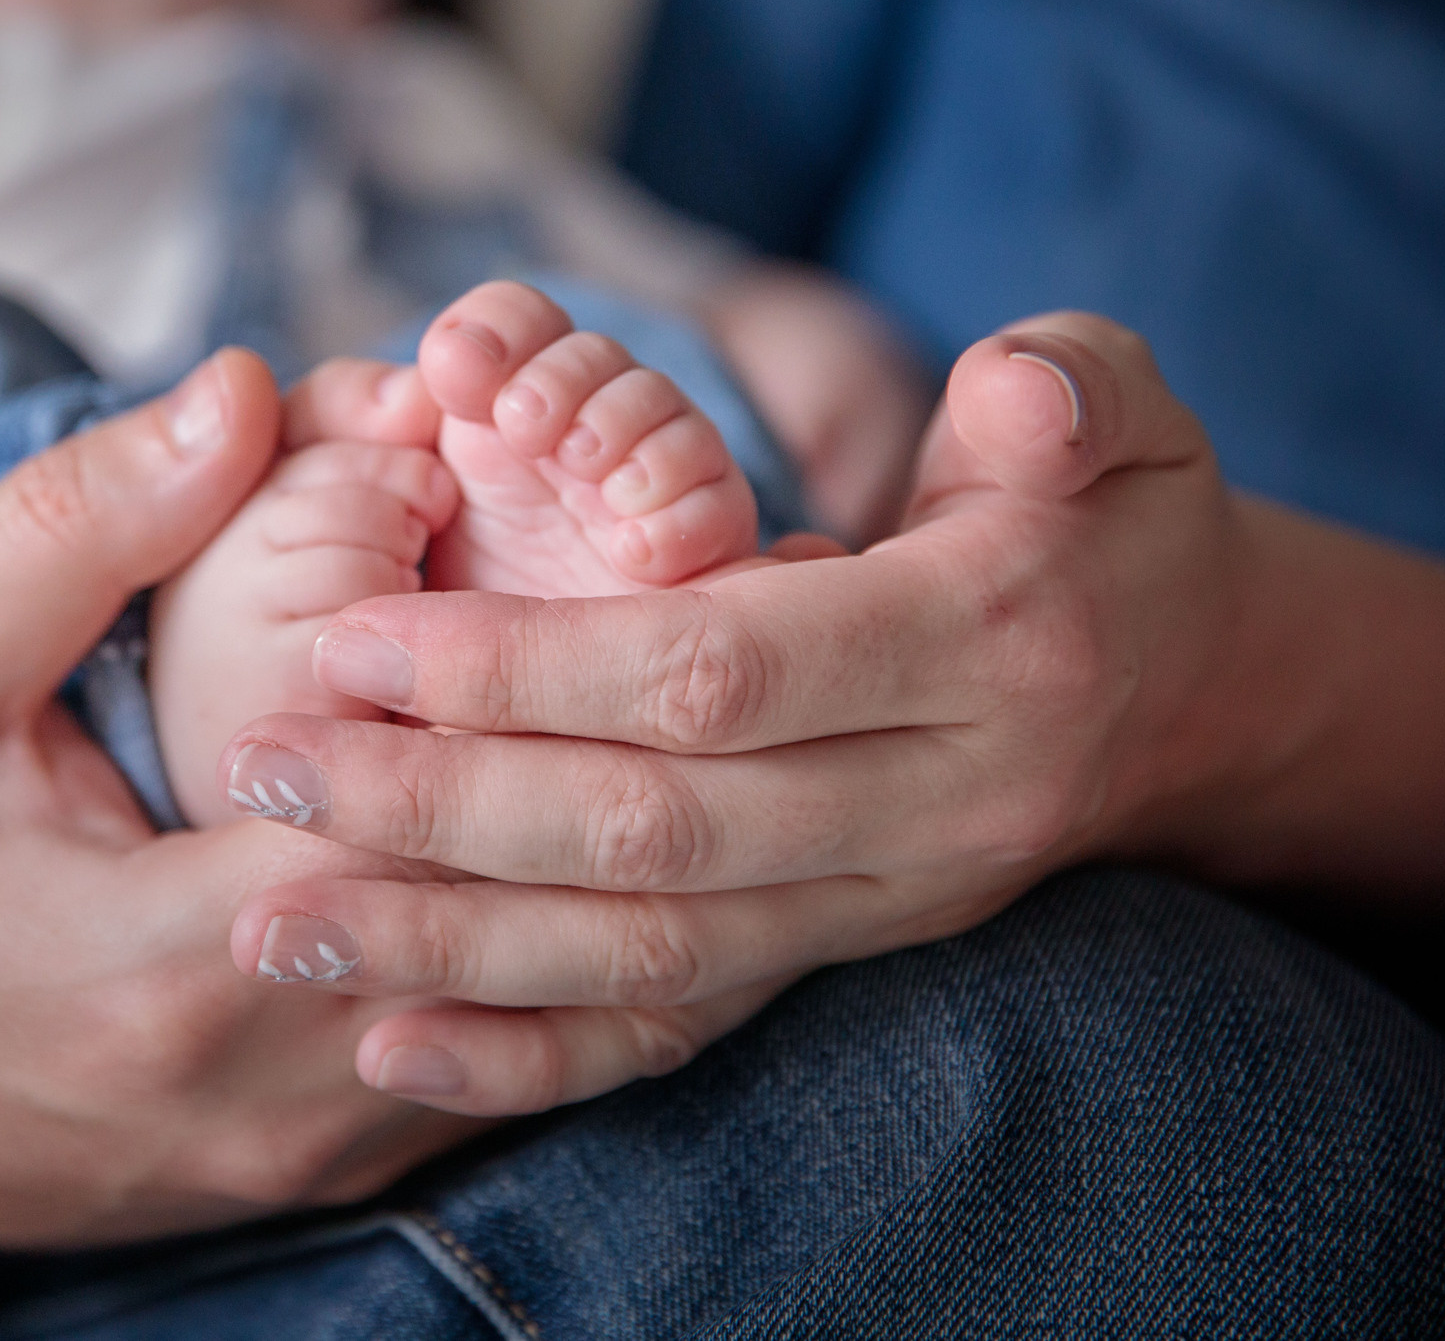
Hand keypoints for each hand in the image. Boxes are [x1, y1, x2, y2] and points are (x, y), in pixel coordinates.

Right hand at [0, 351, 482, 1241]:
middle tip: (554, 635)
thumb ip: (75, 523)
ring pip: (526, 1004)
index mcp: (161, 962)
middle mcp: (260, 1090)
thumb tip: (241, 393)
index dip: (468, 688)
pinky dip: (521, 946)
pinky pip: (497, 1064)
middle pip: (498, 916)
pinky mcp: (328, 1168)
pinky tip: (513, 834)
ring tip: (550, 722)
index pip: (411, 821)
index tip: (470, 570)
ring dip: (547, 857)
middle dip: (533, 762)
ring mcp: (306, 1150)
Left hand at [214, 314, 1285, 1115]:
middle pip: (655, 829)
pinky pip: (684, 1029)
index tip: (354, 640)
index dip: (529, 665)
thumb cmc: (1105, 515)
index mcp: (980, 641)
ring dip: (448, 944)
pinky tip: (392, 1049)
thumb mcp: (1122, 416)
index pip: (720, 668)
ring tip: (270, 927)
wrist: (1188, 691)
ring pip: (650, 949)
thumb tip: (1015, 401)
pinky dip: (534, 1055)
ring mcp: (884, 900)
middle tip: (256, 773)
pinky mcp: (840, 956)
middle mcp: (931, 799)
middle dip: (440, 807)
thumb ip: (1067, 388)